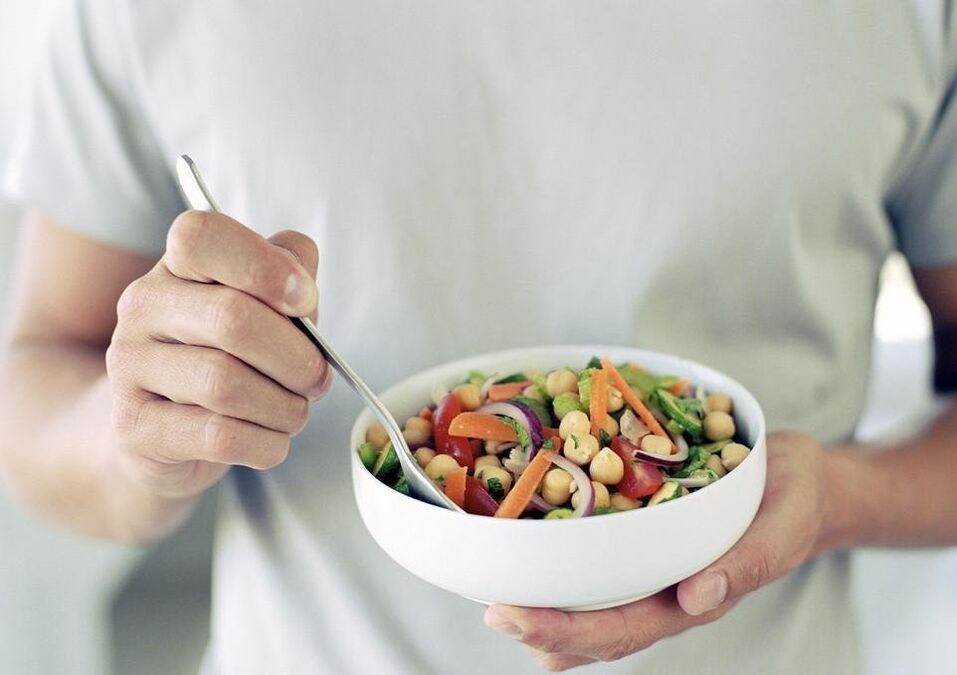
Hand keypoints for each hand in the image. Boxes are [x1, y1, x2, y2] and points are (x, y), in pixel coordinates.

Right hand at [105, 211, 329, 499]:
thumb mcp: (264, 307)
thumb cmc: (229, 360)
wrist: (164, 435)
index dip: (265, 266)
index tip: (305, 300)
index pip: (202, 236)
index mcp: (177, 267)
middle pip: (232, 318)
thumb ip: (289, 274)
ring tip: (294, 412)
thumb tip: (303, 275)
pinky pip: (218, 436)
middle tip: (317, 379)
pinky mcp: (137, 429)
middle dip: (296, 356)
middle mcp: (143, 308)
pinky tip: (272, 440)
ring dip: (283, 406)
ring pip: (225, 384)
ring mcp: (130, 368)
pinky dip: (265, 443)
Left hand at [484, 432, 831, 670]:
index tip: (511, 616)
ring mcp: (649, 570)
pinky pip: (593, 561)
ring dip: (541, 602)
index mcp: (694, 597)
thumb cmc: (793, 502)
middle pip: (592, 629)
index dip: (563, 631)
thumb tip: (695, 598)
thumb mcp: (785, 524)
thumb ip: (750, 562)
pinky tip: (525, 543)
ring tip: (491, 586)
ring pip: (586, 605)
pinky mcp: (641, 538)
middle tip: (489, 606)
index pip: (622, 631)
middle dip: (538, 626)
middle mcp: (662, 592)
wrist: (800, 481)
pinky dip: (556, 560)